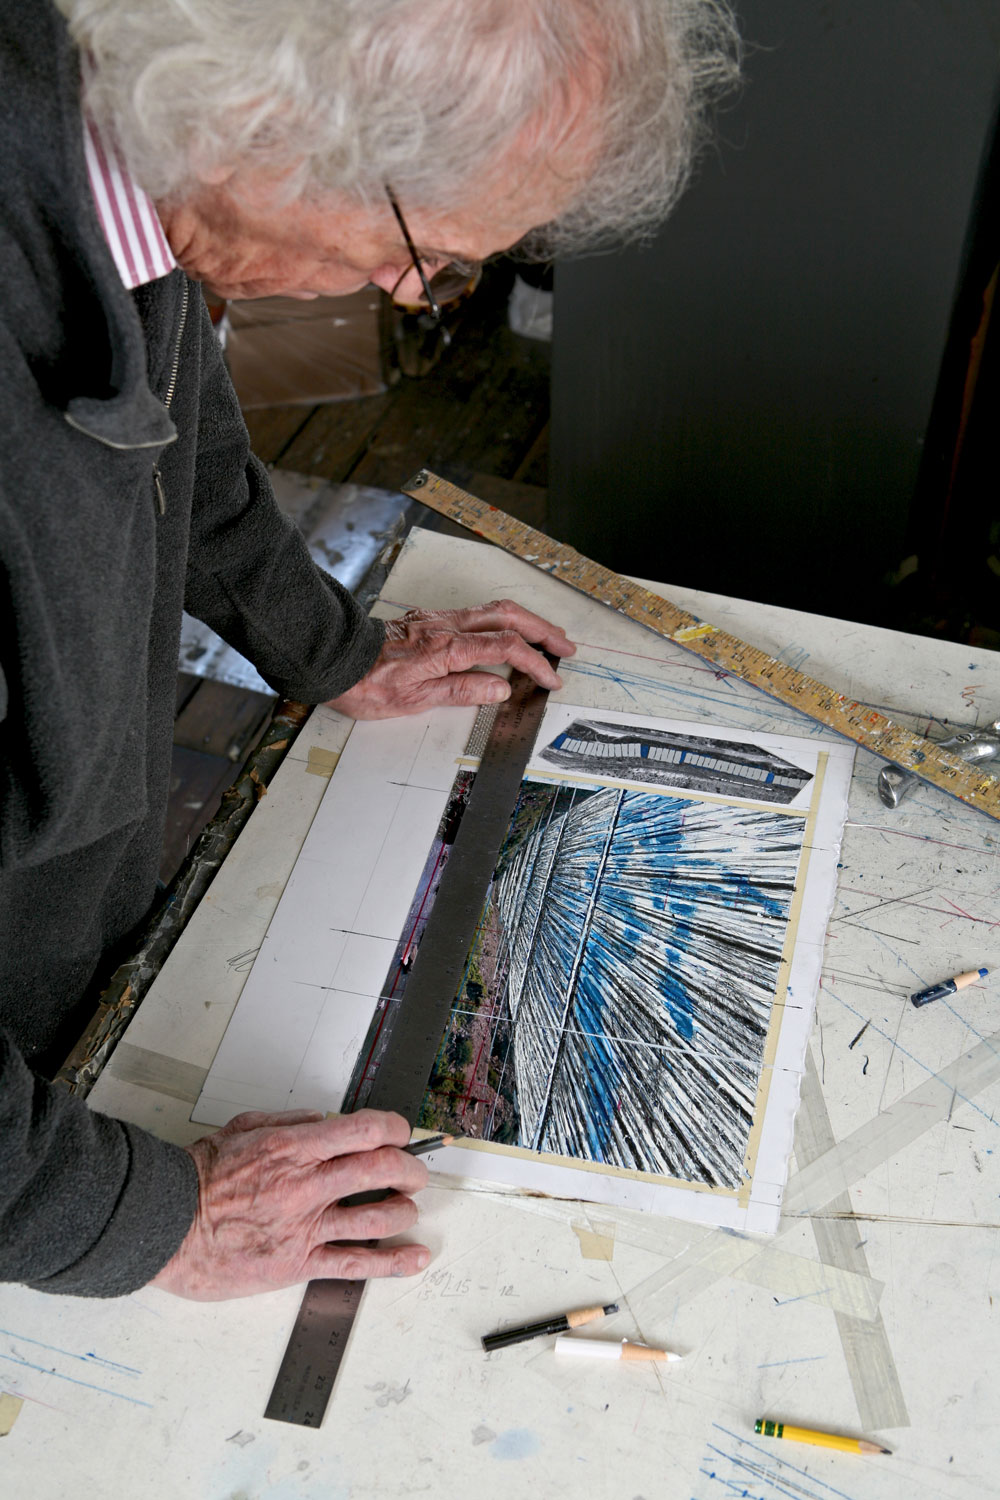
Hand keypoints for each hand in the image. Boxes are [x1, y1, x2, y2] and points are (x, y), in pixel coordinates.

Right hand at [150, 1109, 429, 1299]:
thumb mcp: (242, 1126)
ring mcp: (305, 1227)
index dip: (394, 1128)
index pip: (364, 1129)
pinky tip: (416, 1257)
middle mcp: (306, 1185)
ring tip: (408, 1208)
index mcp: (293, 1147)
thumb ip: (288, 1119)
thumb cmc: (199, 1177)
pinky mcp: (298, 1264)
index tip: (400, 1132)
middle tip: (413, 1172)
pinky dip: (392, 1262)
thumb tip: (324, 1120)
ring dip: (403, 1211)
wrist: (167, 1225)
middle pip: (381, 1170)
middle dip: (409, 1168)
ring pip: (377, 1218)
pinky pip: (354, 1264)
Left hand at [327, 599, 575, 719]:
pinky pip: (475, 614)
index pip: (505, 648)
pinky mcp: (428, 620)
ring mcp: (437, 619)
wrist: (332, 659)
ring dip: (524, 621)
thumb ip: (462, 690)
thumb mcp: (415, 699)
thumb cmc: (366, 683)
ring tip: (545, 635)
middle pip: (507, 617)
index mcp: (447, 647)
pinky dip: (501, 621)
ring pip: (493, 610)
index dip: (534, 663)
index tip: (551, 679)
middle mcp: (446, 626)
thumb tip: (500, 687)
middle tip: (565, 646)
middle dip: (542, 630)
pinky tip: (505, 633)